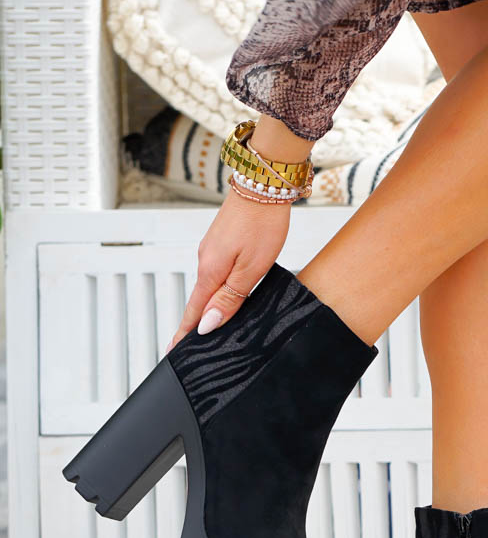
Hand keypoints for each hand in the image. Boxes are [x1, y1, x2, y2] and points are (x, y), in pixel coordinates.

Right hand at [166, 187, 291, 349]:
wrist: (264, 184)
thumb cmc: (262, 224)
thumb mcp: (250, 269)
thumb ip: (230, 299)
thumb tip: (207, 325)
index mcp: (211, 272)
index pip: (195, 312)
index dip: (186, 334)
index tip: (173, 353)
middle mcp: (206, 261)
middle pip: (199, 301)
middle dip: (196, 325)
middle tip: (190, 350)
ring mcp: (212, 250)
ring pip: (208, 286)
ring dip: (207, 307)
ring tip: (208, 329)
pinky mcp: (221, 242)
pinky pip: (216, 272)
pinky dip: (217, 289)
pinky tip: (225, 297)